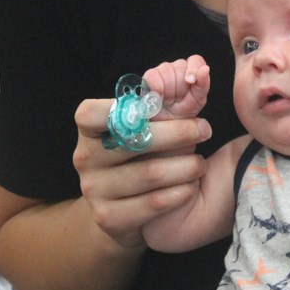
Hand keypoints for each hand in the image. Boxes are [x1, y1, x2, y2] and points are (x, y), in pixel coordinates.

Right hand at [73, 96, 211, 247]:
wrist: (122, 209)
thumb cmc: (141, 154)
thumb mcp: (150, 124)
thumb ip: (170, 98)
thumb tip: (200, 72)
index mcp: (88, 127)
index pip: (95, 112)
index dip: (130, 108)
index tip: (164, 107)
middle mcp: (84, 157)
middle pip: (136, 141)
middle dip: (179, 134)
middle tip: (205, 129)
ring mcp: (93, 189)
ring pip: (150, 174)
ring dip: (185, 167)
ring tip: (200, 163)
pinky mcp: (108, 217)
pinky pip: (153, 204)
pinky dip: (179, 193)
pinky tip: (191, 187)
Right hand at [142, 55, 210, 119]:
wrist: (160, 128)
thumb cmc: (179, 117)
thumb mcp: (195, 103)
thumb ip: (202, 86)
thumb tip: (205, 69)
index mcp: (193, 77)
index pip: (196, 61)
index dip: (193, 69)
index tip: (190, 81)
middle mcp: (179, 71)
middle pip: (180, 66)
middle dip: (178, 86)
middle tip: (176, 101)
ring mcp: (163, 72)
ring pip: (166, 69)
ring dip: (166, 89)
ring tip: (166, 101)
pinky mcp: (149, 77)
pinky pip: (152, 75)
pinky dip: (155, 87)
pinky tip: (157, 97)